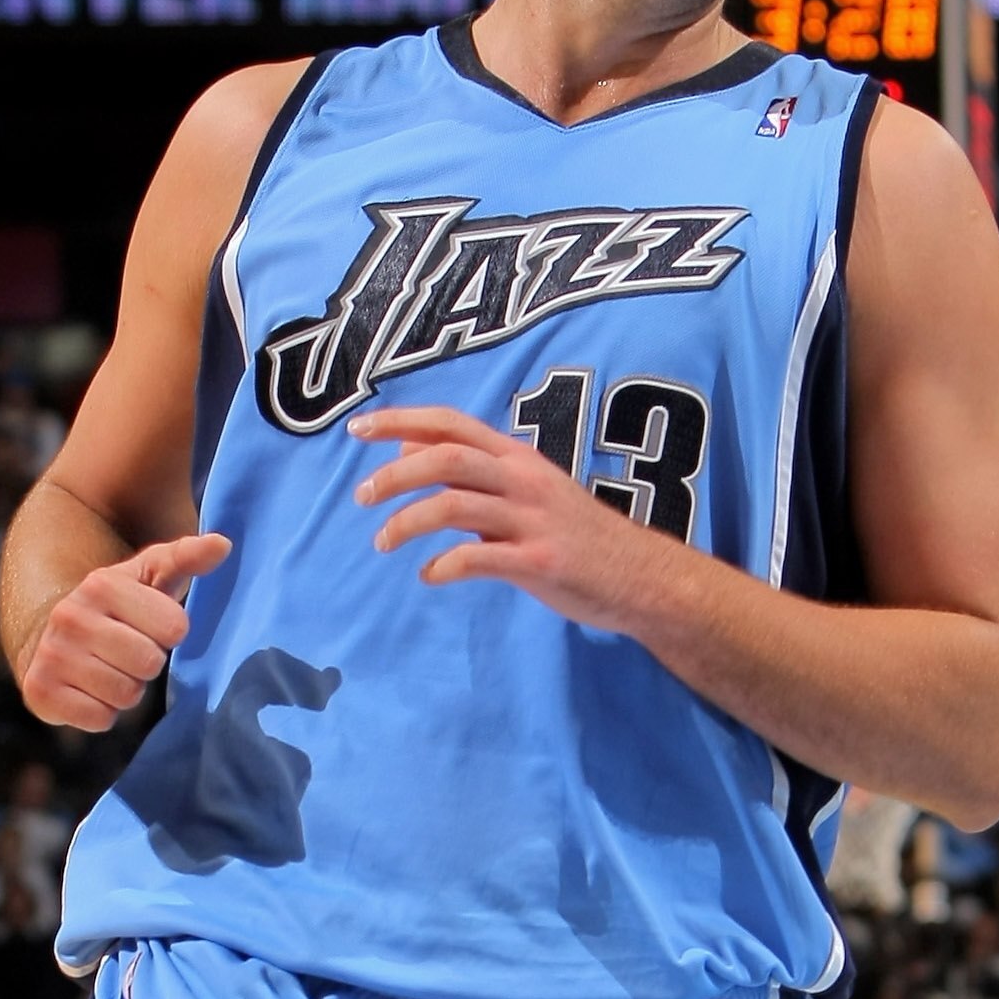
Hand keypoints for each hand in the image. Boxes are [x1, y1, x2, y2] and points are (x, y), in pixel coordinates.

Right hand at [16, 532, 228, 729]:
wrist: (48, 637)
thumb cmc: (116, 608)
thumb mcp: (149, 576)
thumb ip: (186, 558)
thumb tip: (222, 544)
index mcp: (101, 584)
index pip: (174, 627)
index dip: (168, 633)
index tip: (147, 626)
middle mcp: (70, 616)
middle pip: (149, 663)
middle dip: (146, 665)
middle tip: (126, 654)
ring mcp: (51, 654)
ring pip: (125, 694)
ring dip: (125, 691)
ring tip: (108, 670)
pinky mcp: (40, 692)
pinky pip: (99, 719)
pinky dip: (101, 713)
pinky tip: (88, 691)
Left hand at [349, 404, 657, 629]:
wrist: (641, 576)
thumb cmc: (575, 534)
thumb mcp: (524, 492)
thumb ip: (469, 475)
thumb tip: (405, 452)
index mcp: (516, 458)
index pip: (450, 425)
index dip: (401, 422)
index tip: (357, 431)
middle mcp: (522, 480)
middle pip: (446, 458)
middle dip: (394, 475)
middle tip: (361, 497)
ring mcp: (532, 520)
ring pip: (454, 505)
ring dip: (408, 522)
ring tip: (383, 542)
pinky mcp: (539, 561)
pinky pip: (478, 558)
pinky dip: (443, 566)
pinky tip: (429, 575)